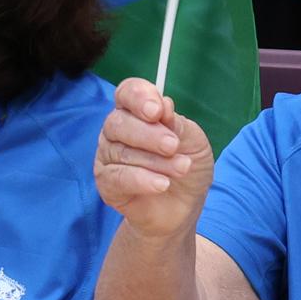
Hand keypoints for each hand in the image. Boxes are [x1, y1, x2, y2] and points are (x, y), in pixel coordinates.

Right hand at [97, 77, 211, 239]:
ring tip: (181, 169)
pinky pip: (118, 177)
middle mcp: (117, 130)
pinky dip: (142, 180)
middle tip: (173, 146)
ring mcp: (108, 156)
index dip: (139, 97)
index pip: (127, 92)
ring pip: (122, 152)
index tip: (158, 110)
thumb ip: (177, 123)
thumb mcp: (194, 141)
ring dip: (155, 161)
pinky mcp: (106, 182)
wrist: (184, 207)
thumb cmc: (186, 165)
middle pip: (119, 122)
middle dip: (149, 134)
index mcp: (136, 111)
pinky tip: (162, 184)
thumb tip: (163, 105)